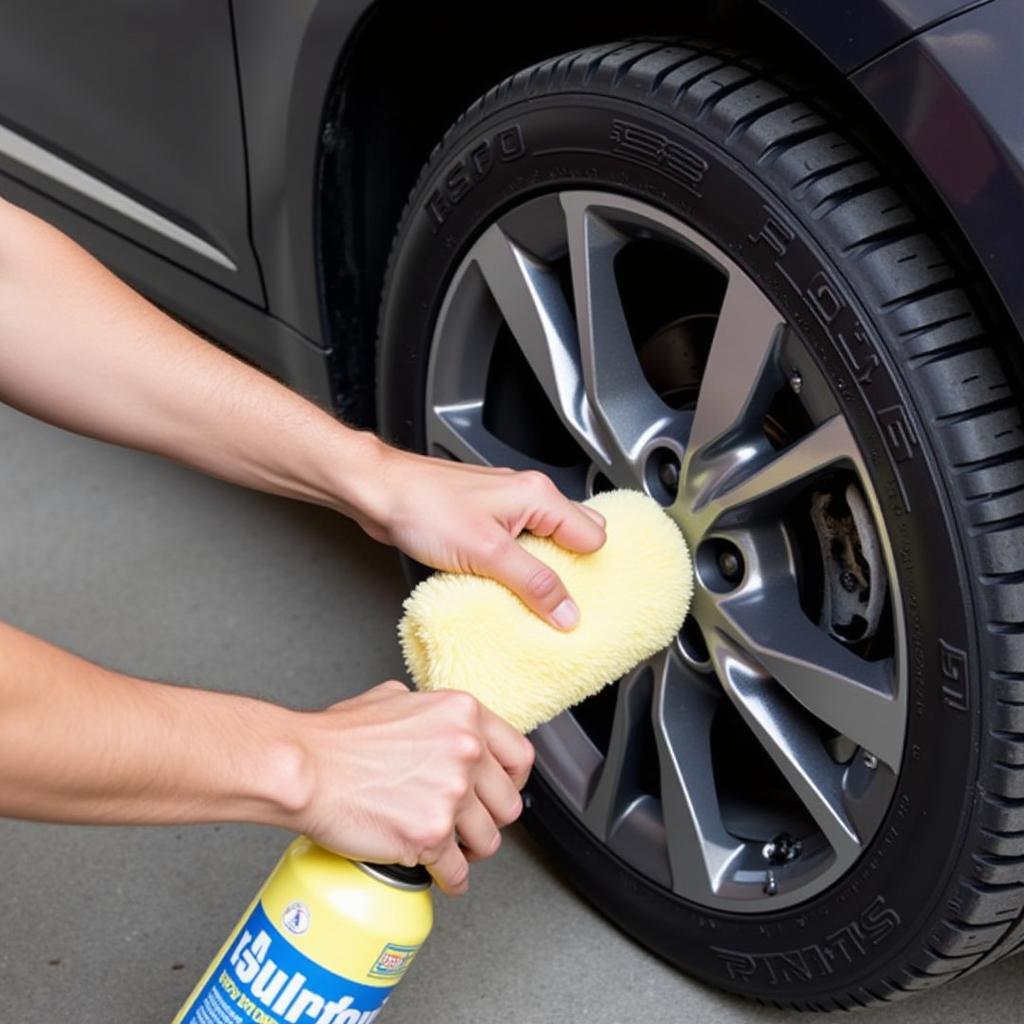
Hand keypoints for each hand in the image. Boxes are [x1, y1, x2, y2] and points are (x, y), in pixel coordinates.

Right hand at [288, 681, 533, 895]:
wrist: (303, 768)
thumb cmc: (336, 737)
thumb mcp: (392, 698)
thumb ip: (429, 711)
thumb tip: (437, 724)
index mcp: (463, 715)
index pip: (520, 755)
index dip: (512, 781)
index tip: (501, 792)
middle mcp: (465, 750)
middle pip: (507, 803)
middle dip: (489, 819)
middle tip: (470, 825)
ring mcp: (451, 793)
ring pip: (488, 841)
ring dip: (470, 851)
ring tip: (452, 850)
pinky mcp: (430, 834)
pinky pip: (457, 871)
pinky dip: (452, 880)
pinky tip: (442, 876)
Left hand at [368, 449, 605, 629]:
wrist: (378, 493)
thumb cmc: (422, 505)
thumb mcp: (487, 553)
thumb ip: (532, 583)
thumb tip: (566, 610)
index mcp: (538, 496)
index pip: (593, 537)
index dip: (590, 571)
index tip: (581, 601)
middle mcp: (526, 496)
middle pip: (574, 537)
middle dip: (572, 571)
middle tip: (559, 602)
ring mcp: (505, 506)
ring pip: (544, 543)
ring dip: (539, 572)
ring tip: (529, 600)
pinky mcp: (483, 519)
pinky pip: (516, 547)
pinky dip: (515, 568)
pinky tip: (502, 587)